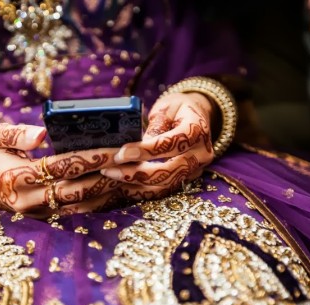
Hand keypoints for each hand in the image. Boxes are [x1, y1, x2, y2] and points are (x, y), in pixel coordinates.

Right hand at [0, 123, 122, 216]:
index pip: (62, 167)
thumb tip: (41, 135)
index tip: (115, 149)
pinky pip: (73, 212)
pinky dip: (95, 202)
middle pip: (76, 189)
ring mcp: (35, 213)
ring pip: (78, 204)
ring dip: (106, 191)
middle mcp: (27, 200)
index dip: (90, 158)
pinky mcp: (42, 218)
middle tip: (132, 163)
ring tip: (129, 175)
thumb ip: (17, 134)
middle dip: (106, 175)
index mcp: (16, 178)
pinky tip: (114, 190)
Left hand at [100, 92, 214, 200]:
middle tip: (109, 169)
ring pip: (165, 186)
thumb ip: (154, 126)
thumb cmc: (178, 108)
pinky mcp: (186, 180)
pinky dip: (141, 190)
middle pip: (169, 172)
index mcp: (197, 131)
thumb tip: (134, 146)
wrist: (198, 117)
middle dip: (136, 174)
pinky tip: (121, 185)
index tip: (121, 153)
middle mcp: (201, 154)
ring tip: (111, 176)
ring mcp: (195, 170)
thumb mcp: (166, 108)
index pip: (172, 144)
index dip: (145, 151)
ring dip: (135, 185)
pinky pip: (163, 190)